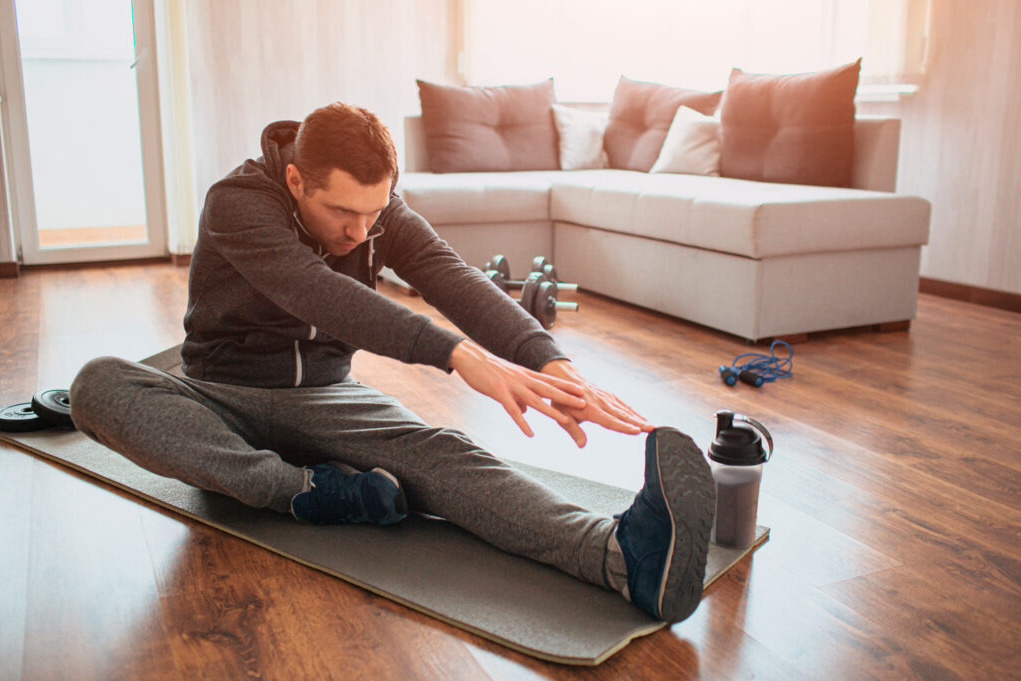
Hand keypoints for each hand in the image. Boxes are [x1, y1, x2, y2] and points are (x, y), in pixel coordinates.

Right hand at [448, 339, 587, 437]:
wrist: (471, 358)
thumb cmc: (489, 371)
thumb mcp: (508, 383)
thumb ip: (519, 397)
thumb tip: (524, 412)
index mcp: (526, 376)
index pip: (550, 381)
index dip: (567, 386)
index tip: (583, 391)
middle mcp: (523, 379)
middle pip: (549, 390)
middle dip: (567, 397)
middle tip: (584, 404)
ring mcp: (512, 386)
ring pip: (535, 400)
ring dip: (551, 411)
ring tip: (566, 421)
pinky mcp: (499, 393)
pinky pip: (513, 410)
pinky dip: (523, 422)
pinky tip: (530, 434)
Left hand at [541, 359, 653, 446]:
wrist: (564, 378)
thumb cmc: (562, 400)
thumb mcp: (562, 416)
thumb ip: (574, 431)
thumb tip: (582, 445)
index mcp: (591, 410)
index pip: (610, 421)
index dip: (624, 427)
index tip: (636, 430)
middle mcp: (601, 403)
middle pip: (622, 415)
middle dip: (638, 423)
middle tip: (651, 429)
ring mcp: (606, 398)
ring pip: (625, 410)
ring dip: (638, 418)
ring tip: (650, 426)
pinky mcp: (608, 395)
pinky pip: (622, 404)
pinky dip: (632, 411)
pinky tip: (641, 417)